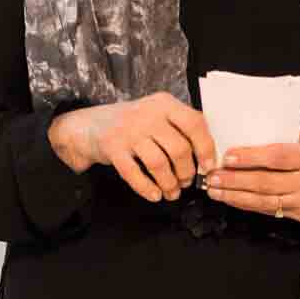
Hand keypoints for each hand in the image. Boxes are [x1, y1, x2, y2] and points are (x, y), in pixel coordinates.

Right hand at [49, 93, 216, 201]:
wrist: (91, 124)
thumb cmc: (133, 123)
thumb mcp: (158, 114)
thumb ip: (180, 128)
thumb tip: (206, 157)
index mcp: (164, 104)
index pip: (194, 123)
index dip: (205, 148)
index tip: (208, 166)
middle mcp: (148, 114)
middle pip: (178, 149)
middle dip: (187, 172)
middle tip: (186, 182)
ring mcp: (129, 131)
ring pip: (158, 164)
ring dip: (169, 183)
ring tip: (172, 192)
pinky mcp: (112, 148)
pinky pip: (134, 174)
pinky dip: (147, 189)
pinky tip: (155, 195)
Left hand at [204, 130, 299, 223]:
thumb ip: (290, 137)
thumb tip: (254, 134)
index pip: (279, 157)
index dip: (251, 157)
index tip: (228, 156)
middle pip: (267, 183)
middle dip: (235, 181)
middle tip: (212, 176)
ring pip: (266, 202)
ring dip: (236, 196)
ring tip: (215, 190)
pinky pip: (272, 211)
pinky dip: (250, 205)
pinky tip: (234, 199)